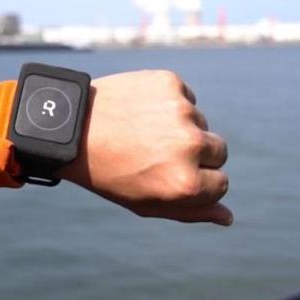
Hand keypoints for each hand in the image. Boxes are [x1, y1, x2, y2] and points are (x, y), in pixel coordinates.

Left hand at [56, 70, 231, 225]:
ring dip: (179, 126)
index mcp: (187, 183)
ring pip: (201, 122)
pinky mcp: (170, 83)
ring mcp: (181, 111)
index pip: (221, 183)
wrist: (71, 127)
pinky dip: (168, 103)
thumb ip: (191, 212)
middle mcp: (190, 146)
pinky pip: (185, 96)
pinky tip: (141, 110)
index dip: (196, 181)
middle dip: (196, 154)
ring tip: (142, 130)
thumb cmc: (109, 172)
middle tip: (157, 152)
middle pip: (219, 151)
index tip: (170, 174)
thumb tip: (227, 217)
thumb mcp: (147, 203)